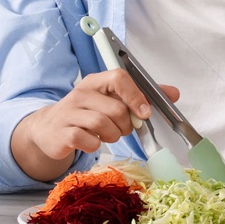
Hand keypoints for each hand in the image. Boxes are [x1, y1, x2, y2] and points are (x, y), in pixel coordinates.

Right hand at [20, 70, 177, 161]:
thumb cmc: (87, 112)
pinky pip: (89, 142)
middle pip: (116, 109)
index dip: (136, 96)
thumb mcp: (111, 99)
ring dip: (113, 136)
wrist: (50, 129)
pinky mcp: (62, 133)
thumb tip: (174, 93)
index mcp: (96, 81)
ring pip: (103, 125)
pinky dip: (96, 145)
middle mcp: (81, 93)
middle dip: (126, 125)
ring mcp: (69, 112)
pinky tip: (91, 141)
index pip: (119, 78)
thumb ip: (141, 95)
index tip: (144, 113)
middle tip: (121, 129)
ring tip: (107, 135)